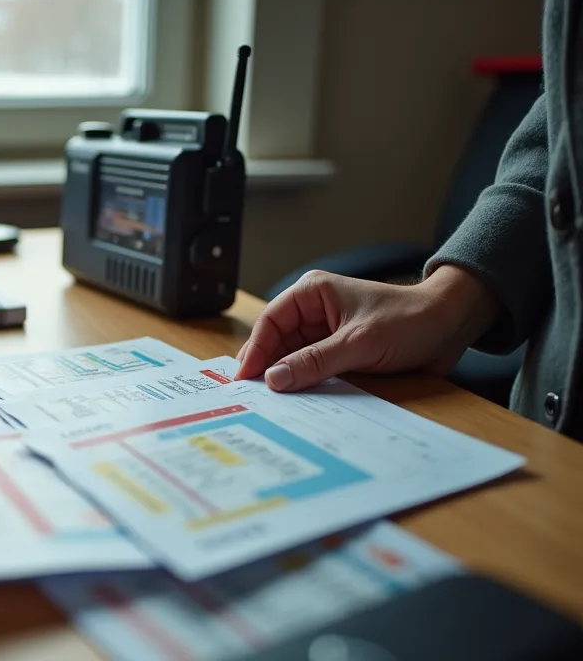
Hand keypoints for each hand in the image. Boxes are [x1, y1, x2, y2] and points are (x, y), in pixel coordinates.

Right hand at [234, 266, 498, 391]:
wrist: (450, 327)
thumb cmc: (409, 320)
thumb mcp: (359, 343)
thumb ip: (315, 362)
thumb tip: (274, 379)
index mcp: (312, 293)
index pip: (271, 322)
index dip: (255, 350)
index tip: (245, 378)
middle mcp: (313, 311)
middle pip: (276, 341)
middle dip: (266, 366)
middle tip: (251, 395)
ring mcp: (325, 333)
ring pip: (292, 357)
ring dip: (284, 377)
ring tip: (269, 402)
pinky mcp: (338, 351)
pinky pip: (311, 368)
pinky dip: (303, 383)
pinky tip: (294, 399)